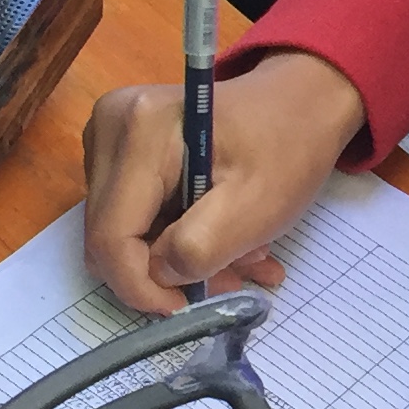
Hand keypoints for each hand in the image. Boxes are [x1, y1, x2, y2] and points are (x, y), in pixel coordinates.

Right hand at [80, 50, 367, 313]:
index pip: (110, 236)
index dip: (141, 286)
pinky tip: (220, 234)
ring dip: (177, 256)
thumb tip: (158, 274)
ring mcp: (108, 138)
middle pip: (111, 235)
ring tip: (239, 253)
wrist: (300, 101)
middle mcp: (109, 127)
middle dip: (165, 271)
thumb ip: (199, 249)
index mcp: (139, 131)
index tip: (185, 306)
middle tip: (231, 276)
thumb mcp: (257, 206)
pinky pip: (131, 217)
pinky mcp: (117, 152)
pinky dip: (175, 238)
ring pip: (121, 232)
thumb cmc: (288, 146)